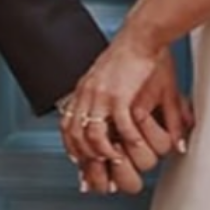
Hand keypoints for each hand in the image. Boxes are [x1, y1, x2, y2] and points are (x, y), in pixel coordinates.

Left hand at [59, 31, 191, 183]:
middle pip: (75, 134)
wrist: (141, 36)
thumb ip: (109, 100)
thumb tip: (115, 120)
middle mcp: (88, 94)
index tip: (78, 162)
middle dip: (85, 159)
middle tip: (98, 172)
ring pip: (92, 135)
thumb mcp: (111, 78)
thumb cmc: (133, 55)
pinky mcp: (119, 96)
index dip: (71, 146)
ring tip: (116, 162)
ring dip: (103, 153)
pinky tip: (133, 146)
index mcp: (85, 90)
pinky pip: (118, 127)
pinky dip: (125, 141)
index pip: (67, 124)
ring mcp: (101, 96)